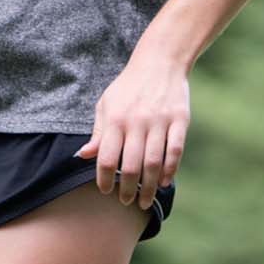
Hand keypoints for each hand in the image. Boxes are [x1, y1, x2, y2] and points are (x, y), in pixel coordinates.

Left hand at [74, 50, 190, 211]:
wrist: (160, 61)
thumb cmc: (128, 87)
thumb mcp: (106, 104)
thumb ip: (98, 133)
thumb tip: (83, 156)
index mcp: (115, 119)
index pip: (107, 158)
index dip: (105, 179)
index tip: (105, 191)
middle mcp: (137, 122)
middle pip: (132, 166)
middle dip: (128, 189)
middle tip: (126, 202)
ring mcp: (160, 121)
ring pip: (154, 163)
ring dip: (149, 187)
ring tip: (145, 201)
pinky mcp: (180, 120)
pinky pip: (175, 150)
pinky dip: (170, 169)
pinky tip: (164, 182)